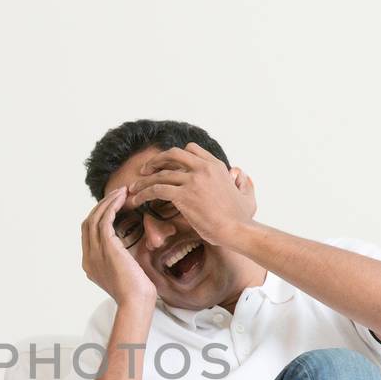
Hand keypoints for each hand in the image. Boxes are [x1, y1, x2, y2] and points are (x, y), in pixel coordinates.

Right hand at [81, 188, 155, 308]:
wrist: (136, 303)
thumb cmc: (137, 293)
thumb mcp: (125, 274)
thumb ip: (121, 260)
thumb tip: (130, 251)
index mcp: (90, 264)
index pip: (89, 233)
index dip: (99, 216)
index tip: (114, 207)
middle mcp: (88, 257)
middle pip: (88, 222)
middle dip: (101, 206)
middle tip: (117, 194)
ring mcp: (94, 252)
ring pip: (95, 217)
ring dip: (108, 202)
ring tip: (121, 192)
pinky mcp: (106, 247)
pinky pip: (104, 219)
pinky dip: (112, 206)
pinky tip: (122, 199)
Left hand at [126, 143, 256, 247]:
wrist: (237, 230)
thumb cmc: (242, 218)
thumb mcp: (247, 194)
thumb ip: (243, 182)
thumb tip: (240, 174)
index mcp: (216, 165)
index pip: (191, 149)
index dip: (176, 156)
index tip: (167, 165)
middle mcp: (203, 168)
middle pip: (173, 154)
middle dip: (156, 160)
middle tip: (145, 170)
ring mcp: (193, 180)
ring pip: (160, 173)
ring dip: (144, 180)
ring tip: (133, 188)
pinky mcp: (183, 195)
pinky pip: (157, 189)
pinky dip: (144, 193)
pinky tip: (137, 200)